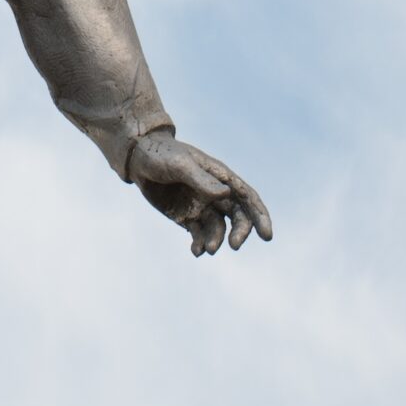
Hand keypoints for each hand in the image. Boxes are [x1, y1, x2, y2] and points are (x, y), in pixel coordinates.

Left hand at [127, 131, 271, 255]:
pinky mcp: (187, 217)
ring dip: (217, 241)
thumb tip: (226, 195)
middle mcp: (214, 193)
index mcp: (219, 176)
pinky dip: (200, 245)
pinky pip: (199, 235)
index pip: (247, 197)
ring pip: (218, 229)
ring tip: (207, 250)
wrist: (138, 159)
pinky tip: (196, 251)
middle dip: (241, 232)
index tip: (267, 236)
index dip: (260, 215)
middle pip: (237, 216)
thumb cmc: (161, 154)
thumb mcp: (181, 165)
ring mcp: (201, 206)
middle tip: (235, 246)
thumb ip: (202, 180)